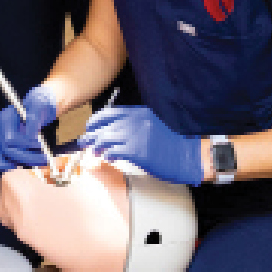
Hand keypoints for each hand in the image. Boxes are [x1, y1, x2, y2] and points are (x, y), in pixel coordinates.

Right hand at [0, 83, 66, 169]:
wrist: (41, 105)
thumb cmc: (42, 103)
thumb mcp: (40, 107)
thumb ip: (34, 121)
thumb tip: (30, 137)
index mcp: (3, 118)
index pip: (9, 139)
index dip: (25, 145)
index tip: (41, 145)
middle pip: (7, 150)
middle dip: (27, 157)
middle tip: (46, 160)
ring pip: (5, 159)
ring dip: (23, 163)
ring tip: (40, 162)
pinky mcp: (2, 147)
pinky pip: (5, 162)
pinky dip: (17, 165)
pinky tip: (31, 164)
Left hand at [79, 105, 210, 184]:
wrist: (187, 154)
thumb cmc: (169, 142)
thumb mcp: (150, 125)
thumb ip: (131, 124)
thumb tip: (109, 130)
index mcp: (138, 113)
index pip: (107, 113)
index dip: (94, 121)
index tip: (89, 128)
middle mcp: (134, 122)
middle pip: (102, 127)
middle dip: (90, 135)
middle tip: (85, 142)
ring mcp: (135, 136)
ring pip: (104, 139)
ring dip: (96, 146)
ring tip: (94, 151)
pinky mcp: (136, 152)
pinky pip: (112, 152)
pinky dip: (107, 155)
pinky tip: (109, 157)